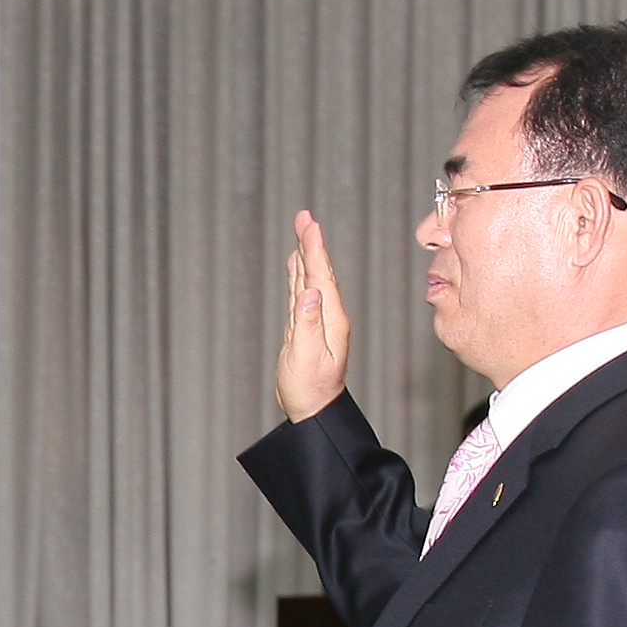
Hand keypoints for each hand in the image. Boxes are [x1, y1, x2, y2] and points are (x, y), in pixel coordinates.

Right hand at [278, 207, 352, 422]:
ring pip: (311, 278)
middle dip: (311, 243)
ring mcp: (318, 319)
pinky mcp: (307, 325)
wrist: (314, 409)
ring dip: (306, 254)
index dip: (315, 250)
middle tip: (304, 217)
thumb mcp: (306, 358)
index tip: (310, 226)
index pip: (323, 277)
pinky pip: (303, 291)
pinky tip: (295, 264)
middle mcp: (328, 315)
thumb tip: (308, 294)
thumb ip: (307, 325)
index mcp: (331, 319)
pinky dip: (299, 274)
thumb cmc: (309, 389)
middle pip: (319, 271)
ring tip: (301, 231)